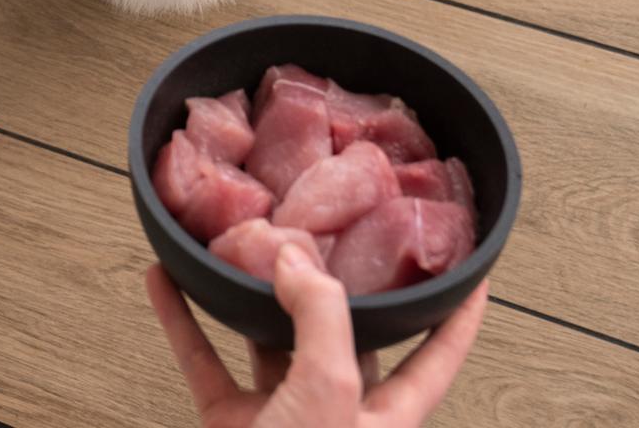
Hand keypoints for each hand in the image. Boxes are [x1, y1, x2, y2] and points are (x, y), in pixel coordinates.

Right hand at [146, 245, 486, 427]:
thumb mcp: (329, 392)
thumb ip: (320, 318)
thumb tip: (295, 259)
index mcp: (387, 417)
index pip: (438, 353)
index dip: (459, 310)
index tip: (469, 266)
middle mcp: (339, 412)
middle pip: (344, 334)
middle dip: (331, 285)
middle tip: (323, 231)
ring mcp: (282, 418)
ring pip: (270, 342)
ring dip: (251, 297)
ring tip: (243, 246)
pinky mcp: (231, 424)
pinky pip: (206, 361)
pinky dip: (184, 321)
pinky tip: (169, 284)